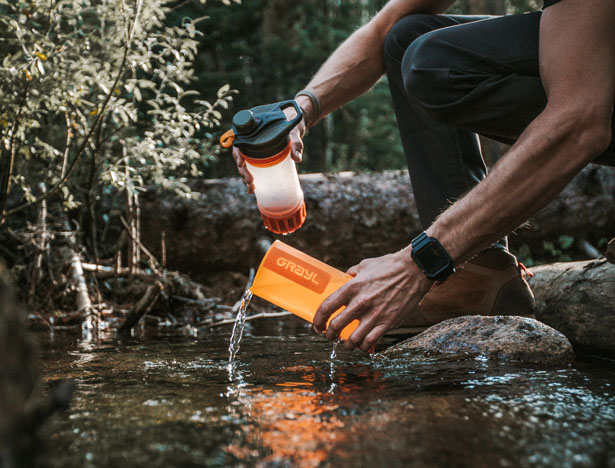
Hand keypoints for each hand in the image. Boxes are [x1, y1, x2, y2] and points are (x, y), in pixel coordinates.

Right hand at [232, 104, 305, 192]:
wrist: (297, 122)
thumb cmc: (293, 123)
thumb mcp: (294, 131)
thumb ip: (296, 143)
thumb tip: (297, 159)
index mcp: (254, 131)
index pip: (239, 142)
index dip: (237, 154)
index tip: (241, 163)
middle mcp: (252, 140)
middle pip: (240, 157)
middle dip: (242, 171)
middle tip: (250, 181)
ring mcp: (255, 150)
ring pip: (244, 165)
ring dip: (245, 178)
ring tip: (251, 189)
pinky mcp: (261, 157)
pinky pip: (253, 168)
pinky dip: (252, 179)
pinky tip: (253, 189)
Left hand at [313, 246, 433, 352]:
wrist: (415, 270)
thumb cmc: (390, 266)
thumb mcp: (366, 265)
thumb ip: (353, 272)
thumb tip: (345, 276)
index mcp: (352, 287)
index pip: (326, 308)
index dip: (317, 320)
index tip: (317, 325)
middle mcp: (360, 303)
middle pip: (335, 326)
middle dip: (329, 334)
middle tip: (329, 336)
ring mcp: (374, 315)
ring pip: (352, 339)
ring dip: (346, 344)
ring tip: (345, 343)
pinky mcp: (388, 323)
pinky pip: (370, 342)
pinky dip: (363, 346)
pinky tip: (362, 344)